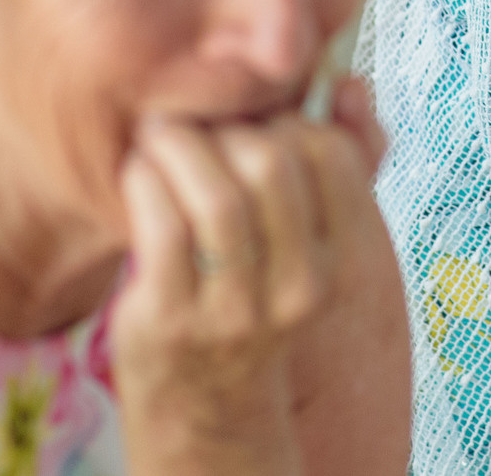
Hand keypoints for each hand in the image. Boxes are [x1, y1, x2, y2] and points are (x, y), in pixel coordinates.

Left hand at [112, 82, 392, 475]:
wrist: (207, 407)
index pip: (329, 155)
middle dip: (226, 127)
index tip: (251, 126)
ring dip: (179, 145)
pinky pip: (161, 224)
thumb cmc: (256, 298)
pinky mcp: (170, 321)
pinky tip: (139, 174)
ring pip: (216, 196)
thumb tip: (351, 83)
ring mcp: (232, 312)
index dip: (285, 119)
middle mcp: (294, 292)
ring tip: (161, 137)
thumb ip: (341, 163)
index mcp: (336, 263)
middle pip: (272, 166)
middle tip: (198, 126)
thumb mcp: (307, 244)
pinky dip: (146, 179)